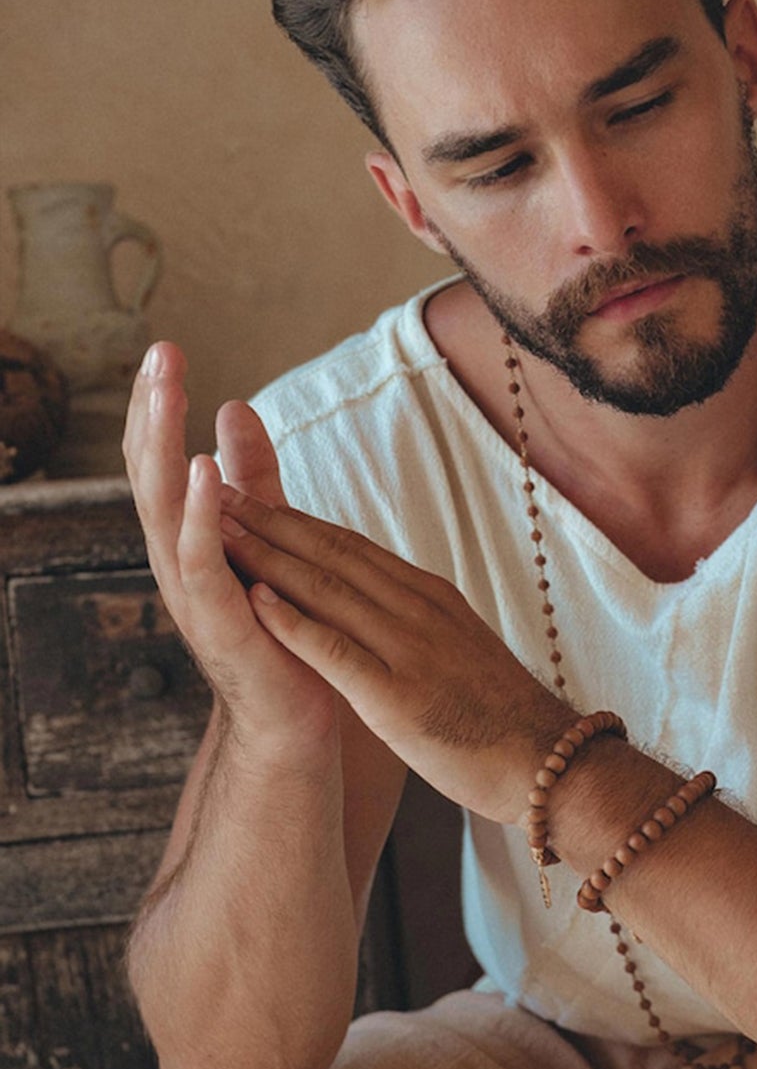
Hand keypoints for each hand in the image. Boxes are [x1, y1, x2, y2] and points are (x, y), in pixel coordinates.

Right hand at [121, 342, 338, 751]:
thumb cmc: (278, 629)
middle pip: (151, 473)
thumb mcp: (264, 536)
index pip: (161, 460)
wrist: (292, 718)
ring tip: (166, 392)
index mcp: (186, 539)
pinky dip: (196, 516)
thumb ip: (250, 479)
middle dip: (151, 411)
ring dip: (163, 447)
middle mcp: (176, 561)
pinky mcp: (219, 622)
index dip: (157, 407)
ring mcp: (191, 593)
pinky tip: (201, 473)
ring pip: (163, 508)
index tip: (165, 350)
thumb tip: (233, 406)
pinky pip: (199, 562)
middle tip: (158, 352)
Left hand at [216, 489, 568, 823]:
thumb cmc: (502, 719)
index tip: (252, 500)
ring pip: (328, 590)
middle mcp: (419, 611)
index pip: (352, 547)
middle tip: (218, 494)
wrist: (550, 764)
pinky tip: (255, 602)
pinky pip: (337, 650)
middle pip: (333, 555)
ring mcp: (410, 650)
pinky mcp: (399, 697)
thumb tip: (380, 606)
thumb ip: (418, 624)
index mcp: (431, 598)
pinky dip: (293, 622)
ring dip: (268, 558)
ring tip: (219, 532)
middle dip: (270, 523)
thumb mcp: (460, 649)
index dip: (296, 522)